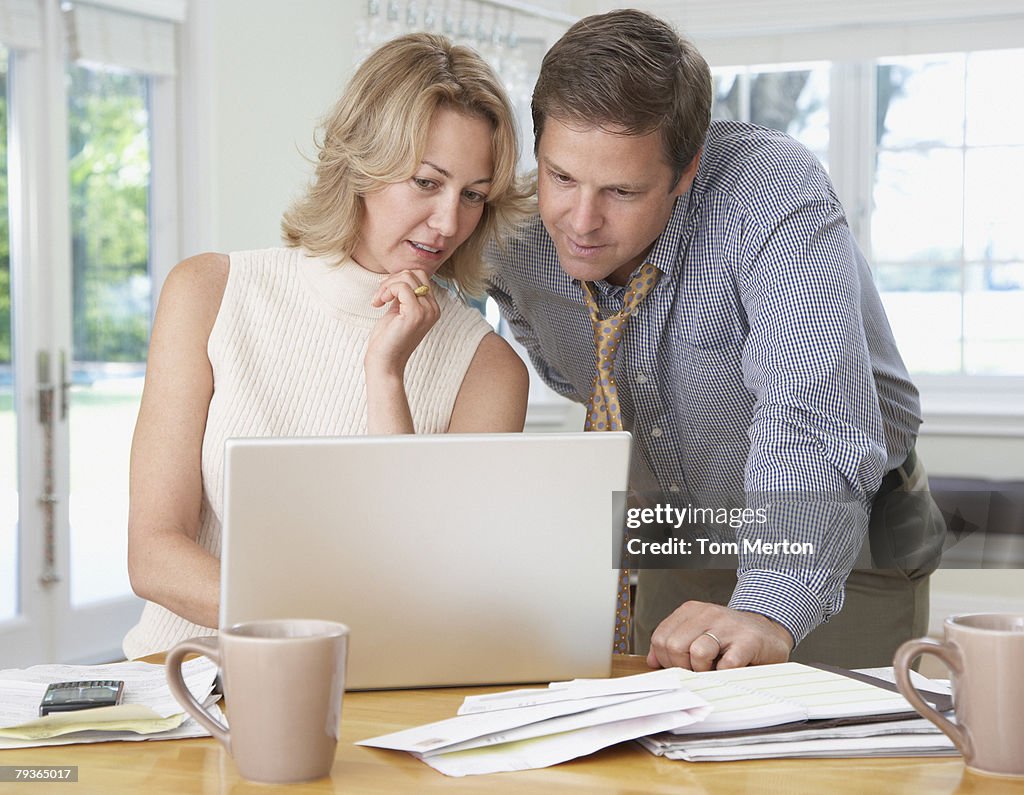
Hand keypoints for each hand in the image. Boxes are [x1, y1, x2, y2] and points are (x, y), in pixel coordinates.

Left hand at [365, 269, 439, 377]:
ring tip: (378, 300)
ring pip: (407, 278)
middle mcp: (433, 309)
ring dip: (387, 285)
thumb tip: (399, 276)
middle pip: (416, 273)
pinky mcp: (416, 314)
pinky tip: (379, 303)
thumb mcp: (398, 311)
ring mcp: (427, 311)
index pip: (421, 277)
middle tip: (380, 295)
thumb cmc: (388, 339)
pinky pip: (401, 287)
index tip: (384, 292)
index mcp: (432, 308)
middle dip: (393, 279)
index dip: (399, 279)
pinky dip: (387, 290)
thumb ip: (403, 295)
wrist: (385, 362)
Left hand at [646, 601, 793, 670]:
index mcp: (691, 612)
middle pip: (674, 646)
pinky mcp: (747, 641)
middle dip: (683, 667)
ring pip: (697, 653)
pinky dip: (725, 674)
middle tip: (698, 670)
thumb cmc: (731, 638)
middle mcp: (707, 614)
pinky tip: (730, 671)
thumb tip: (652, 661)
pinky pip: (726, 664)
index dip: (666, 660)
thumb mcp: (699, 634)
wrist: (768, 632)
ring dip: (704, 671)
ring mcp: (728, 626)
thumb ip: (675, 644)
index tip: (681, 667)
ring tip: (715, 669)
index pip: (660, 638)